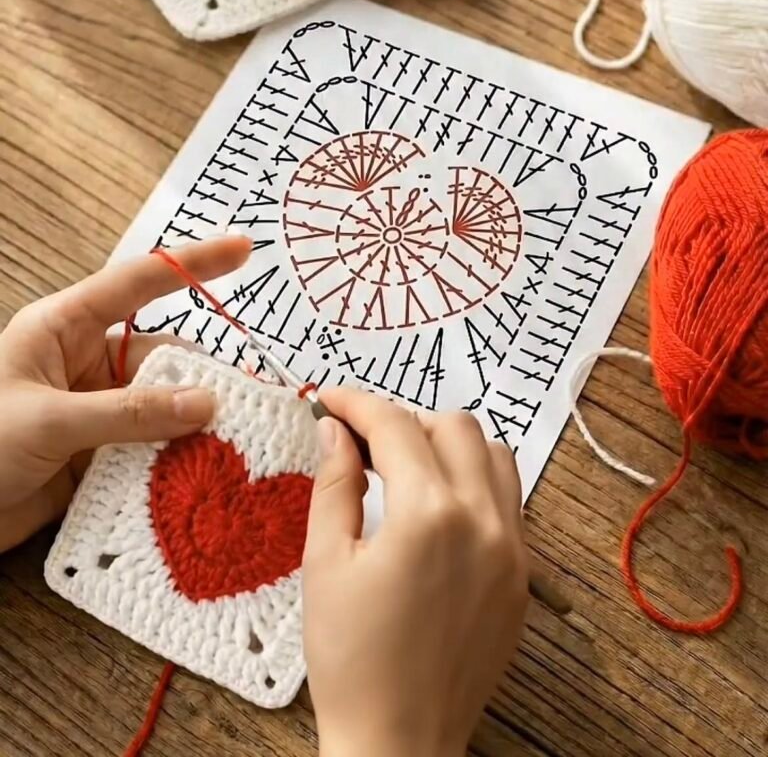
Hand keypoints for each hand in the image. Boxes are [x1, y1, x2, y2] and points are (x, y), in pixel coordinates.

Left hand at [0, 236, 250, 552]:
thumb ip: (127, 414)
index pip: (138, 283)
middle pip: (163, 356)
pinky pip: (150, 447)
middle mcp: (84, 363)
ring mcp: (94, 410)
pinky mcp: (97, 454)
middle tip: (251, 401)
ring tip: (237, 442)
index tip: (244, 248)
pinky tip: (202, 473)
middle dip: (204, 376)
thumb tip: (206, 403)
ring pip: (162, 406)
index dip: (194, 263)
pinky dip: (175, 458)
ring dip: (193, 425)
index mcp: (64, 328)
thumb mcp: (48, 422)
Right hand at [303, 388, 528, 756]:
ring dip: (448, 446)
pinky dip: (475, 483)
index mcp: (428, 515)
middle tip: (364, 444)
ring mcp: (513, 549)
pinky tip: (438, 509)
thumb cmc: (351, 660)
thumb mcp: (325, 564)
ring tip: (406, 471)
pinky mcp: (523, 576)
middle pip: (453, 426)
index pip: (395, 426)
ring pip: (493, 454)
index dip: (356, 404)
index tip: (331, 403)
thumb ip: (334, 483)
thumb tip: (333, 430)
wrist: (399, 741)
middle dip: (404, 420)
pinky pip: (509, 499)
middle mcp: (483, 521)